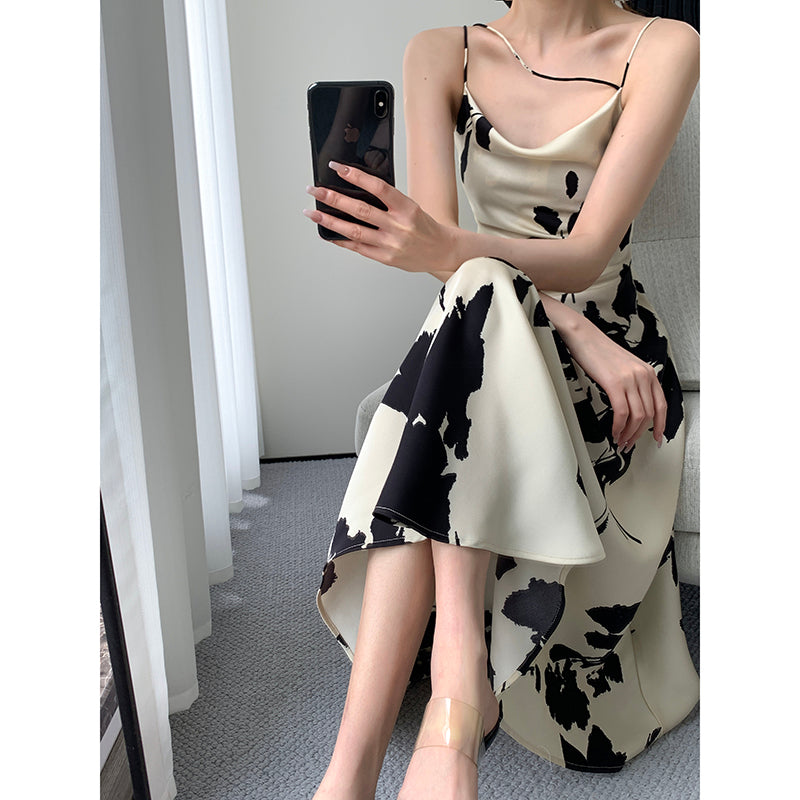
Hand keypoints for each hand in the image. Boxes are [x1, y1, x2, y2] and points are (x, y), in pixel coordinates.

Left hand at [303, 161, 458, 272]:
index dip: (356, 177)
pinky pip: (358, 248)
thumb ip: (387, 201)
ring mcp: (390, 244)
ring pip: (355, 231)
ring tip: (313, 213)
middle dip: (333, 198)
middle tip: (315, 190)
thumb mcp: (411, 207)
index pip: (378, 188)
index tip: (338, 168)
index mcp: (406, 208)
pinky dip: (341, 240)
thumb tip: (356, 190)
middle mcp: (398, 226)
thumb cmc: (425, 227)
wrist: (442, 251)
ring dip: (330, 221)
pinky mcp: (385, 258)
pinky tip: (328, 233)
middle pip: (360, 210)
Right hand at [560, 320, 666, 450]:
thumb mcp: (624, 367)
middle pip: (649, 414)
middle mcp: (643, 375)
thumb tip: (634, 407)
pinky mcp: (615, 383)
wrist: (584, 336)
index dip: (661, 425)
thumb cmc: (599, 351)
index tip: (658, 437)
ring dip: (629, 433)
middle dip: (639, 434)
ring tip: (620, 440)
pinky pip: (622, 412)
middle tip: (629, 442)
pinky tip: (614, 430)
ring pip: (637, 416)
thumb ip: (634, 384)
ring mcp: (630, 379)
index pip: (661, 405)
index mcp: (648, 372)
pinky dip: (618, 426)